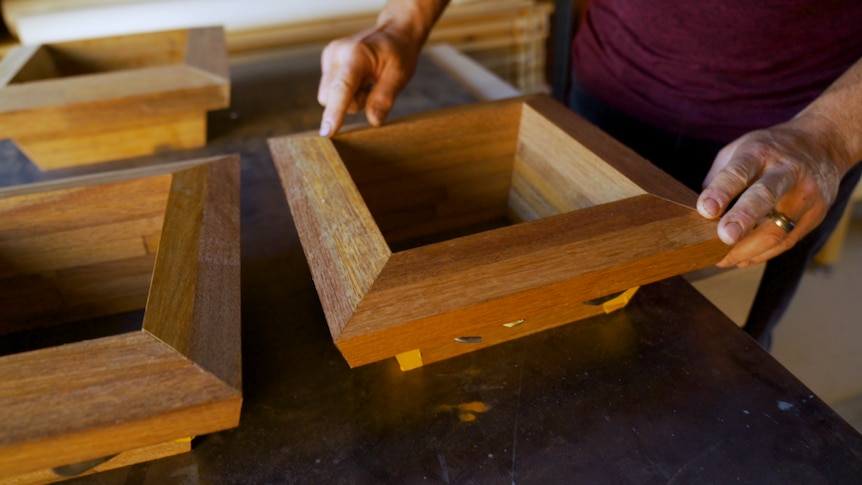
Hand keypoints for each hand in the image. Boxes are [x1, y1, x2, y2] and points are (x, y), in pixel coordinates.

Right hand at [317, 25, 420, 136]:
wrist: (395, 31)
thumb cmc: (399, 53)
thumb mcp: (399, 76)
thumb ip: (384, 98)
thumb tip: (373, 121)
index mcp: (356, 55)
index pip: (342, 89)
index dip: (334, 113)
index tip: (327, 132)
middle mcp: (336, 54)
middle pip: (330, 98)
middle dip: (349, 103)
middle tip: (371, 88)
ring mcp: (329, 56)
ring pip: (329, 96)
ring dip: (348, 97)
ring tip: (366, 82)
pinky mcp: (328, 60)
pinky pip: (330, 89)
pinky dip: (345, 90)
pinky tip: (359, 78)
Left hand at [696, 123, 844, 267]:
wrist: (823, 144)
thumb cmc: (769, 150)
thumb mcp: (739, 150)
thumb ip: (719, 178)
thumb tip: (696, 212)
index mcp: (760, 152)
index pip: (738, 172)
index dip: (721, 191)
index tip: (705, 210)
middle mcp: (786, 171)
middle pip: (764, 196)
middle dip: (743, 219)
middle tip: (724, 238)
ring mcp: (805, 194)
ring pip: (777, 229)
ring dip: (746, 249)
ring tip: (721, 259)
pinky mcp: (815, 214)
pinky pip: (786, 242)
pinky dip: (760, 254)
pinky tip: (741, 259)